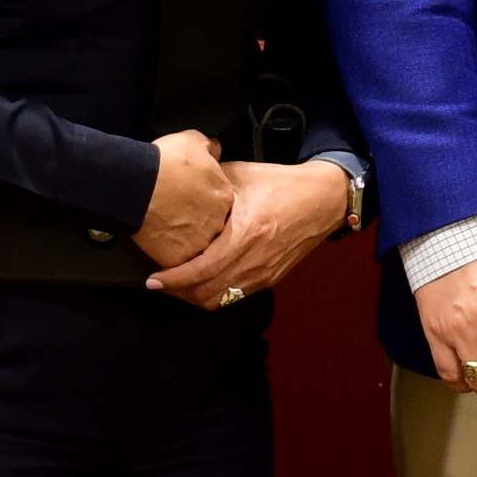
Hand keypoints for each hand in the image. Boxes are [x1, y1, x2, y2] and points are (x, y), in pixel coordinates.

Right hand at [134, 129, 237, 271]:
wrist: (137, 184)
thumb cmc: (162, 163)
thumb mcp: (193, 140)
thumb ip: (210, 147)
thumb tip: (214, 149)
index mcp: (224, 196)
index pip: (222, 203)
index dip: (204, 200)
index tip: (191, 198)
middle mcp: (217, 222)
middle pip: (211, 227)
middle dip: (197, 222)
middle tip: (177, 213)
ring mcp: (199, 243)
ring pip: (196, 245)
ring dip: (183, 239)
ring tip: (166, 227)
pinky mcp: (179, 258)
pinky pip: (177, 261)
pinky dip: (168, 252)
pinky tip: (158, 240)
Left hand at [152, 158, 354, 308]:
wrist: (323, 200)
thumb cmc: (283, 184)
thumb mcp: (240, 176)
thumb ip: (207, 185)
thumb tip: (175, 185)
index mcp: (245, 236)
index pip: (201, 271)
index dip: (173, 280)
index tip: (153, 280)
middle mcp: (255, 261)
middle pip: (207, 294)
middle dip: (178, 293)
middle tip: (159, 284)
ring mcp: (264, 274)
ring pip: (221, 300)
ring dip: (195, 296)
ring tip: (177, 285)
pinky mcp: (270, 278)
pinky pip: (235, 295)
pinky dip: (215, 293)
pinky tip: (204, 281)